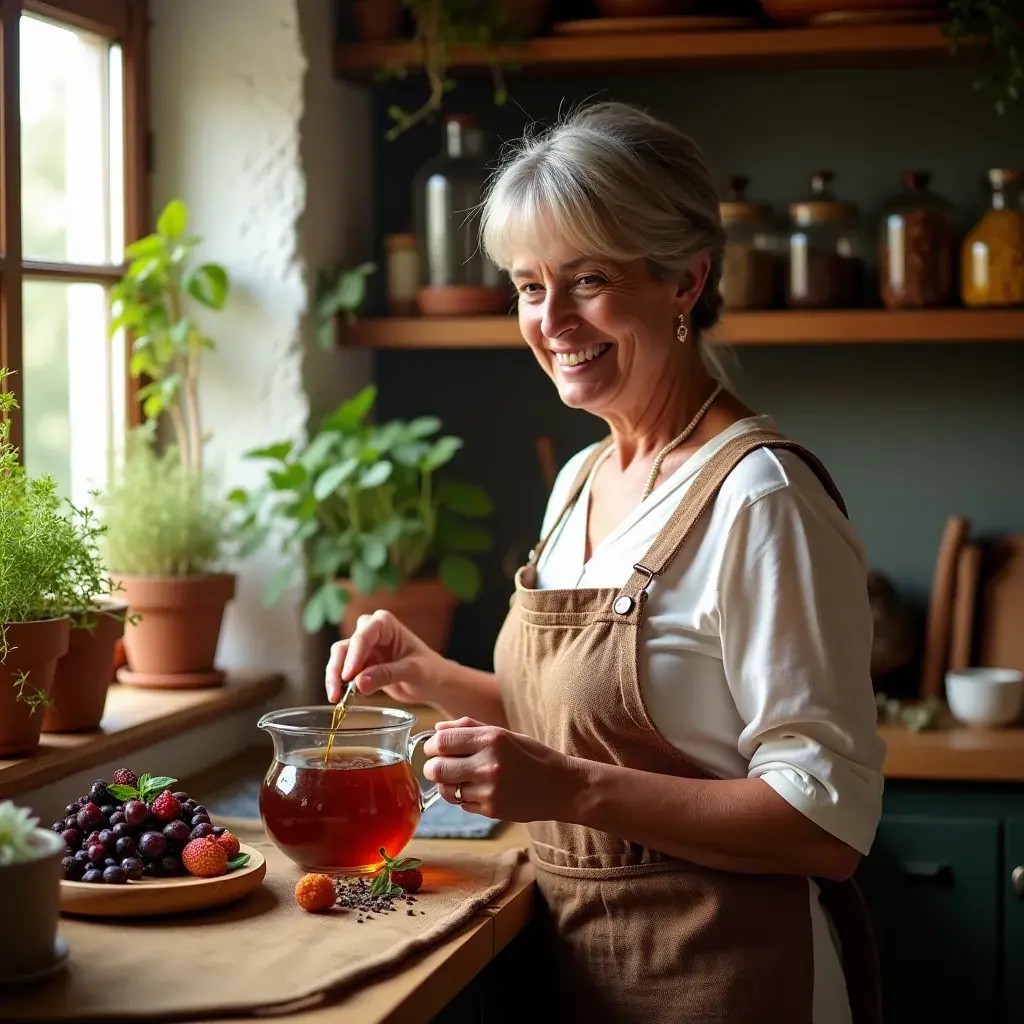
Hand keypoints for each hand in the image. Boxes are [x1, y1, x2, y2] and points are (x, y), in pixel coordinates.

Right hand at [325, 610, 446, 705]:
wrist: (435, 684)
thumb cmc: (430, 670)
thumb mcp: (412, 671)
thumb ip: (386, 675)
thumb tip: (359, 683)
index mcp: (385, 624)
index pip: (363, 636)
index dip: (353, 656)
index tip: (348, 676)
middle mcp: (371, 632)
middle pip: (345, 647)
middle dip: (338, 668)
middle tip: (336, 692)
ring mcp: (365, 650)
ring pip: (340, 660)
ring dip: (334, 678)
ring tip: (336, 698)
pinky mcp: (361, 666)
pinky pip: (344, 674)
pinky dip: (340, 686)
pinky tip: (340, 699)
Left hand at [422, 717, 582, 822]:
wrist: (561, 787)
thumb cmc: (531, 756)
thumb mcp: (504, 734)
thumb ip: (469, 728)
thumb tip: (437, 729)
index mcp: (492, 738)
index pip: (442, 742)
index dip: (430, 746)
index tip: (433, 749)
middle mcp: (489, 763)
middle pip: (438, 769)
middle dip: (432, 768)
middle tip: (437, 767)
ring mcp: (490, 789)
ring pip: (447, 790)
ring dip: (447, 785)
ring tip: (459, 780)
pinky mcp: (491, 810)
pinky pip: (462, 804)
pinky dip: (464, 798)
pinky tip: (480, 791)